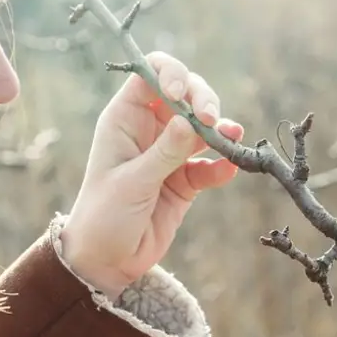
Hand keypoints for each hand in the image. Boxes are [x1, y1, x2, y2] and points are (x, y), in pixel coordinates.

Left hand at [59, 51, 244, 299]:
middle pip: (185, 95)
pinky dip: (222, 164)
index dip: (172, 75)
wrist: (106, 261)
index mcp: (124, 119)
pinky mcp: (185, 180)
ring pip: (202, 127)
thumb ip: (164, 152)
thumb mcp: (132, 182)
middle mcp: (148, 129)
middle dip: (203, 101)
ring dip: (220, 129)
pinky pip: (209, 164)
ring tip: (232, 137)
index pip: (151, 75)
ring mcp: (168, 154)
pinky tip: (229, 169)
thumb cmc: (104, 216)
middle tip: (213, 121)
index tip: (183, 95)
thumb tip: (192, 121)